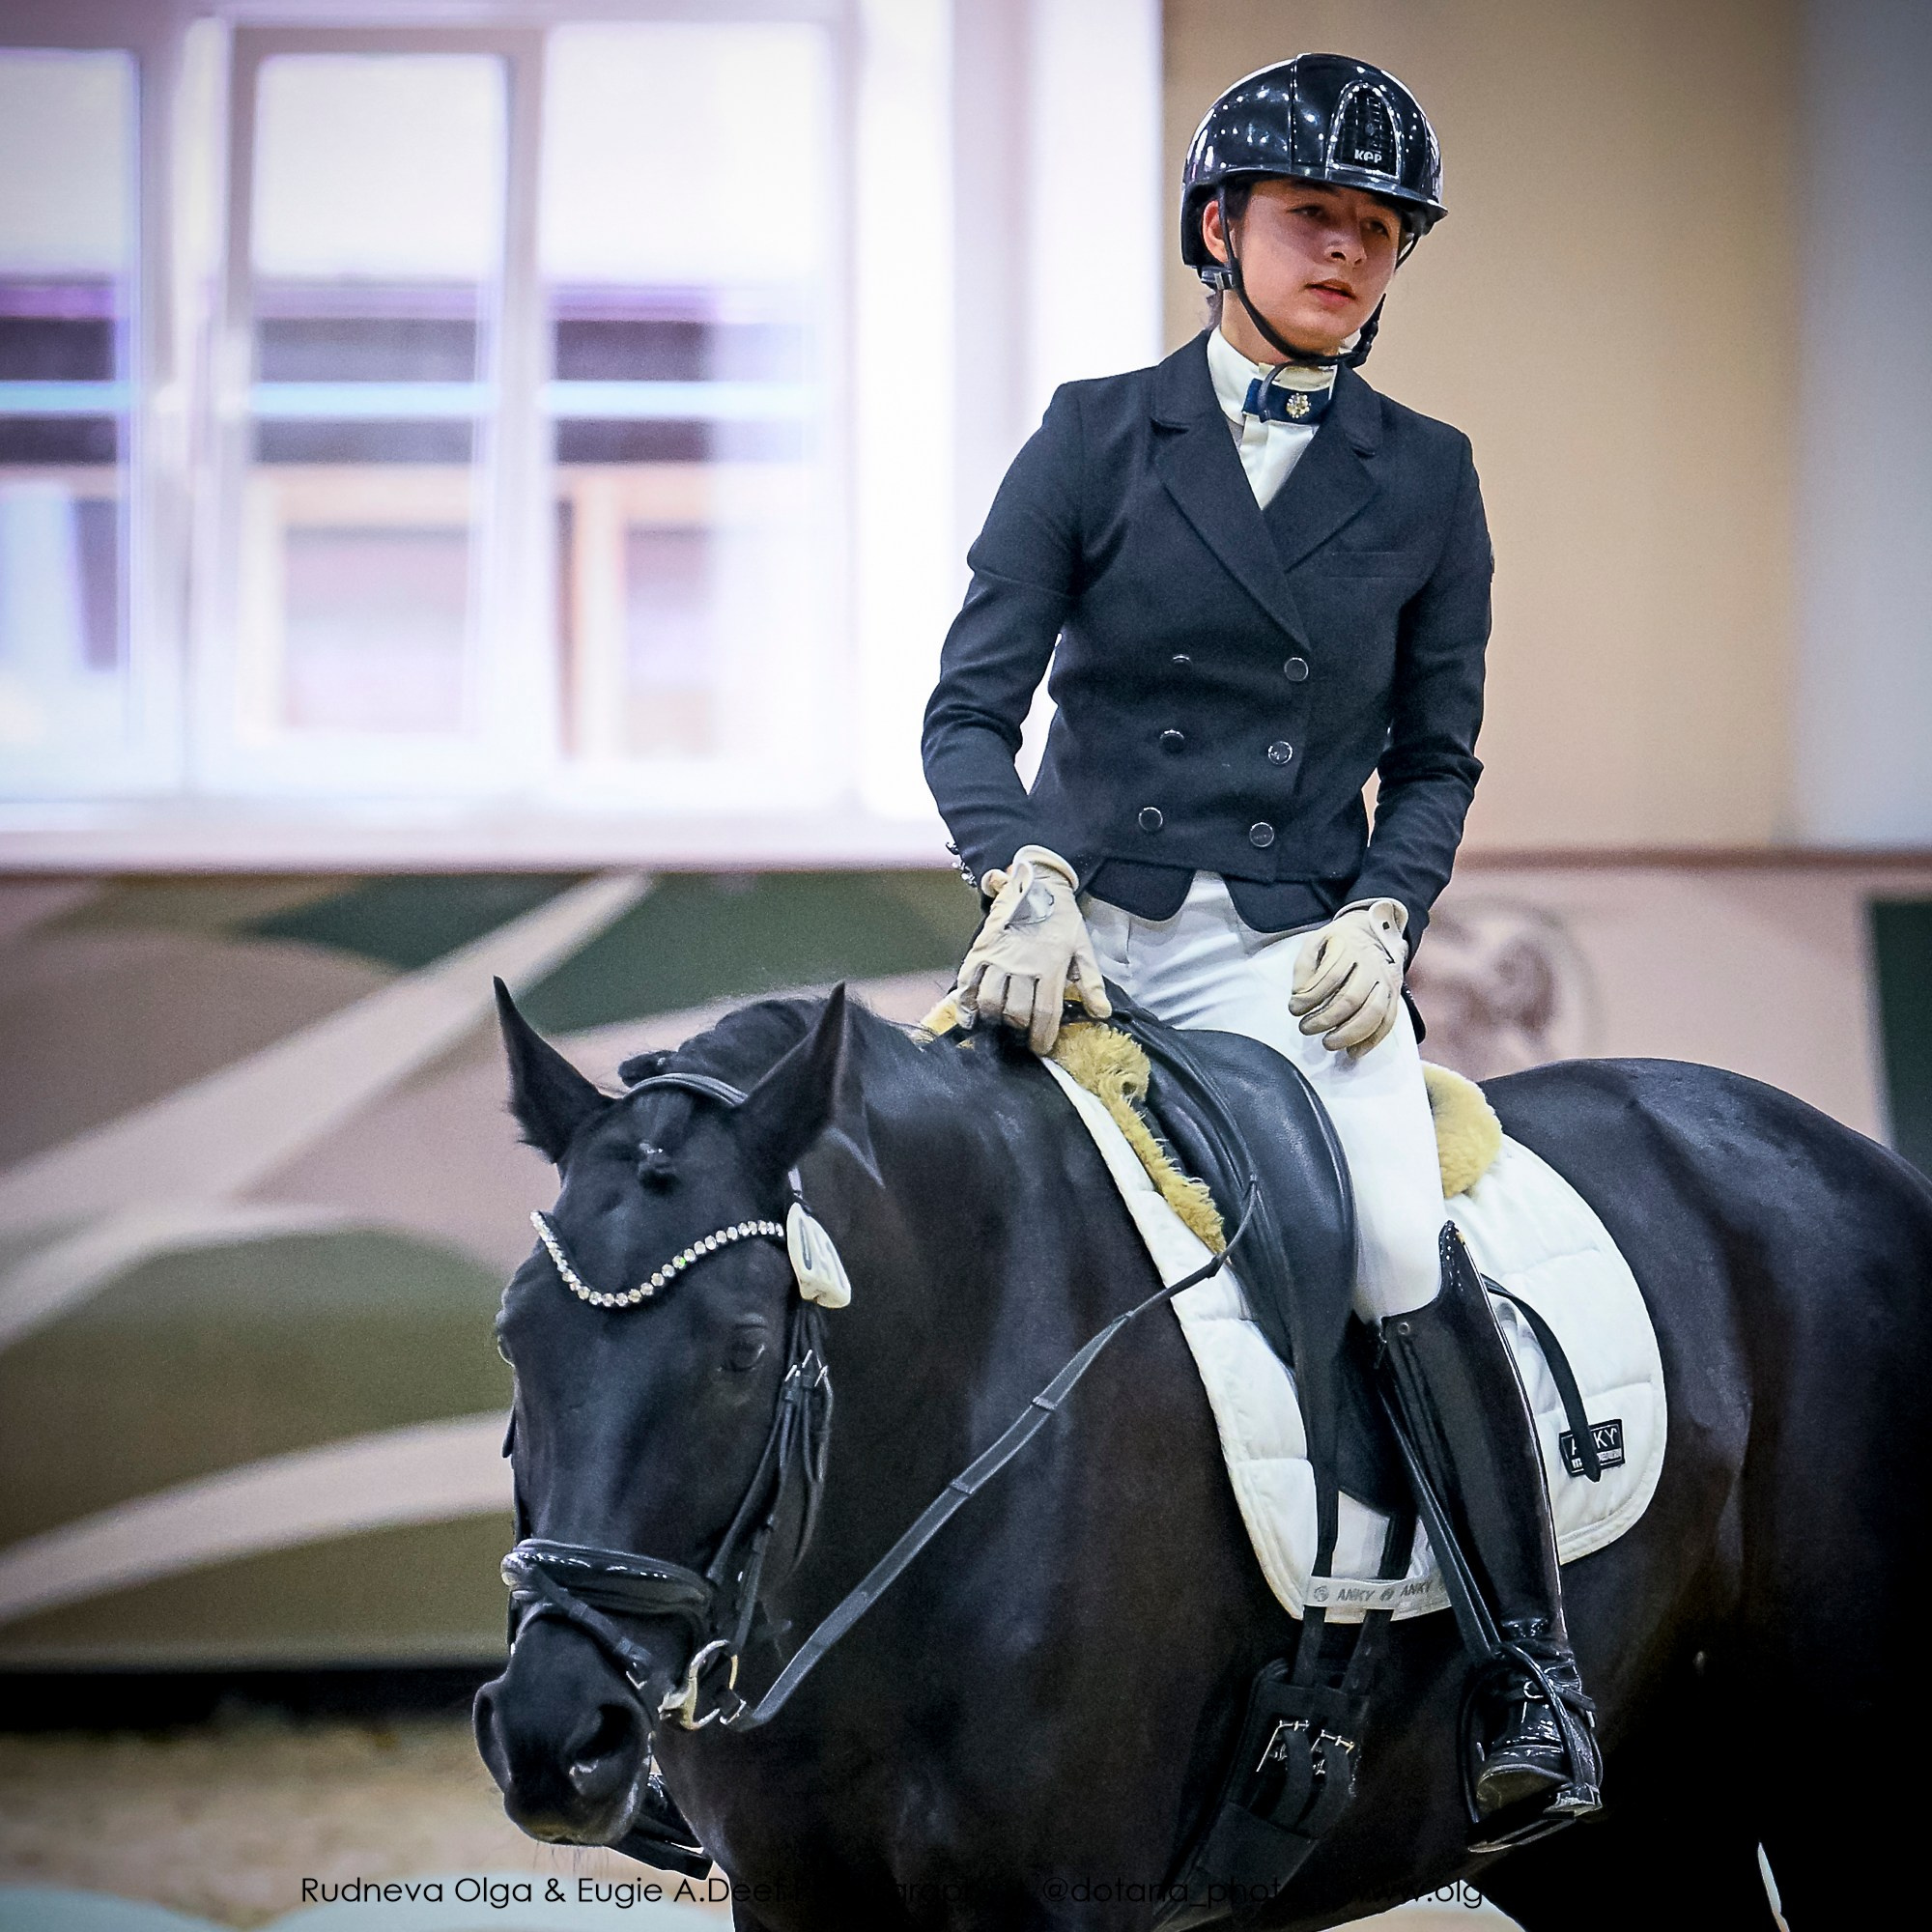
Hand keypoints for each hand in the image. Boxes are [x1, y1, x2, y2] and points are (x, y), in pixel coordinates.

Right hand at [952, 846, 1111, 1052]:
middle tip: (1021, 1034)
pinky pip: (969, 980)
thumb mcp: (1084, 948)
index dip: (1042, 1037)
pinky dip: (966, 1002)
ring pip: (992, 1000)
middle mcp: (1024, 964)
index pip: (1046, 1012)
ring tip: (1001, 1024)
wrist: (1038, 882)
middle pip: (1016, 1011)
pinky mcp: (982, 948)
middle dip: (1019, 1029)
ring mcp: (1000, 957)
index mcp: (1052, 966)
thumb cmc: (1062, 918)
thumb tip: (1101, 1014)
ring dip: (996, 1019)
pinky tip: (970, 1018)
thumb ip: (1091, 983)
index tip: (1040, 1049)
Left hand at [1288, 899, 1407, 1056]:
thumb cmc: (1339, 942)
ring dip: (1349, 1033)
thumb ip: (1304, 966)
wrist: (1373, 933)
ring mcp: (1386, 981)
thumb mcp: (1315, 942)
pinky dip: (1372, 1040)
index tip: (1294, 1008)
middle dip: (1326, 1019)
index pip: (1330, 976)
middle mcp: (1372, 965)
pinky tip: (1354, 1051)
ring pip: (1374, 1012)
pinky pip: (1388, 1021)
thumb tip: (1299, 995)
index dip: (1310, 996)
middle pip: (1352, 998)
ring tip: (1328, 1043)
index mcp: (1349, 948)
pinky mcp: (1394, 996)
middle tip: (1306, 1028)